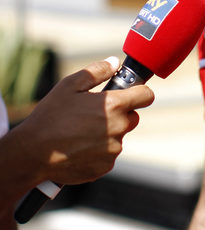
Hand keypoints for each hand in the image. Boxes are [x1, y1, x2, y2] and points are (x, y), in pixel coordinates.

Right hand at [6, 57, 154, 186]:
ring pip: (119, 137)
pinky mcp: (105, 166)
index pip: (146, 96)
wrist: (33, 153)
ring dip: (107, 133)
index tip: (130, 93)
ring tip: (80, 132)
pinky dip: (98, 151)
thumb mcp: (70, 86)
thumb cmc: (50, 117)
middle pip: (133, 117)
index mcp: (114, 106)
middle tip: (94, 113)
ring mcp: (113, 150)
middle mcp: (119, 128)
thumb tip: (114, 62)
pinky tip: (78, 147)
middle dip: (120, 114)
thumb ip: (96, 71)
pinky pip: (108, 154)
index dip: (139, 92)